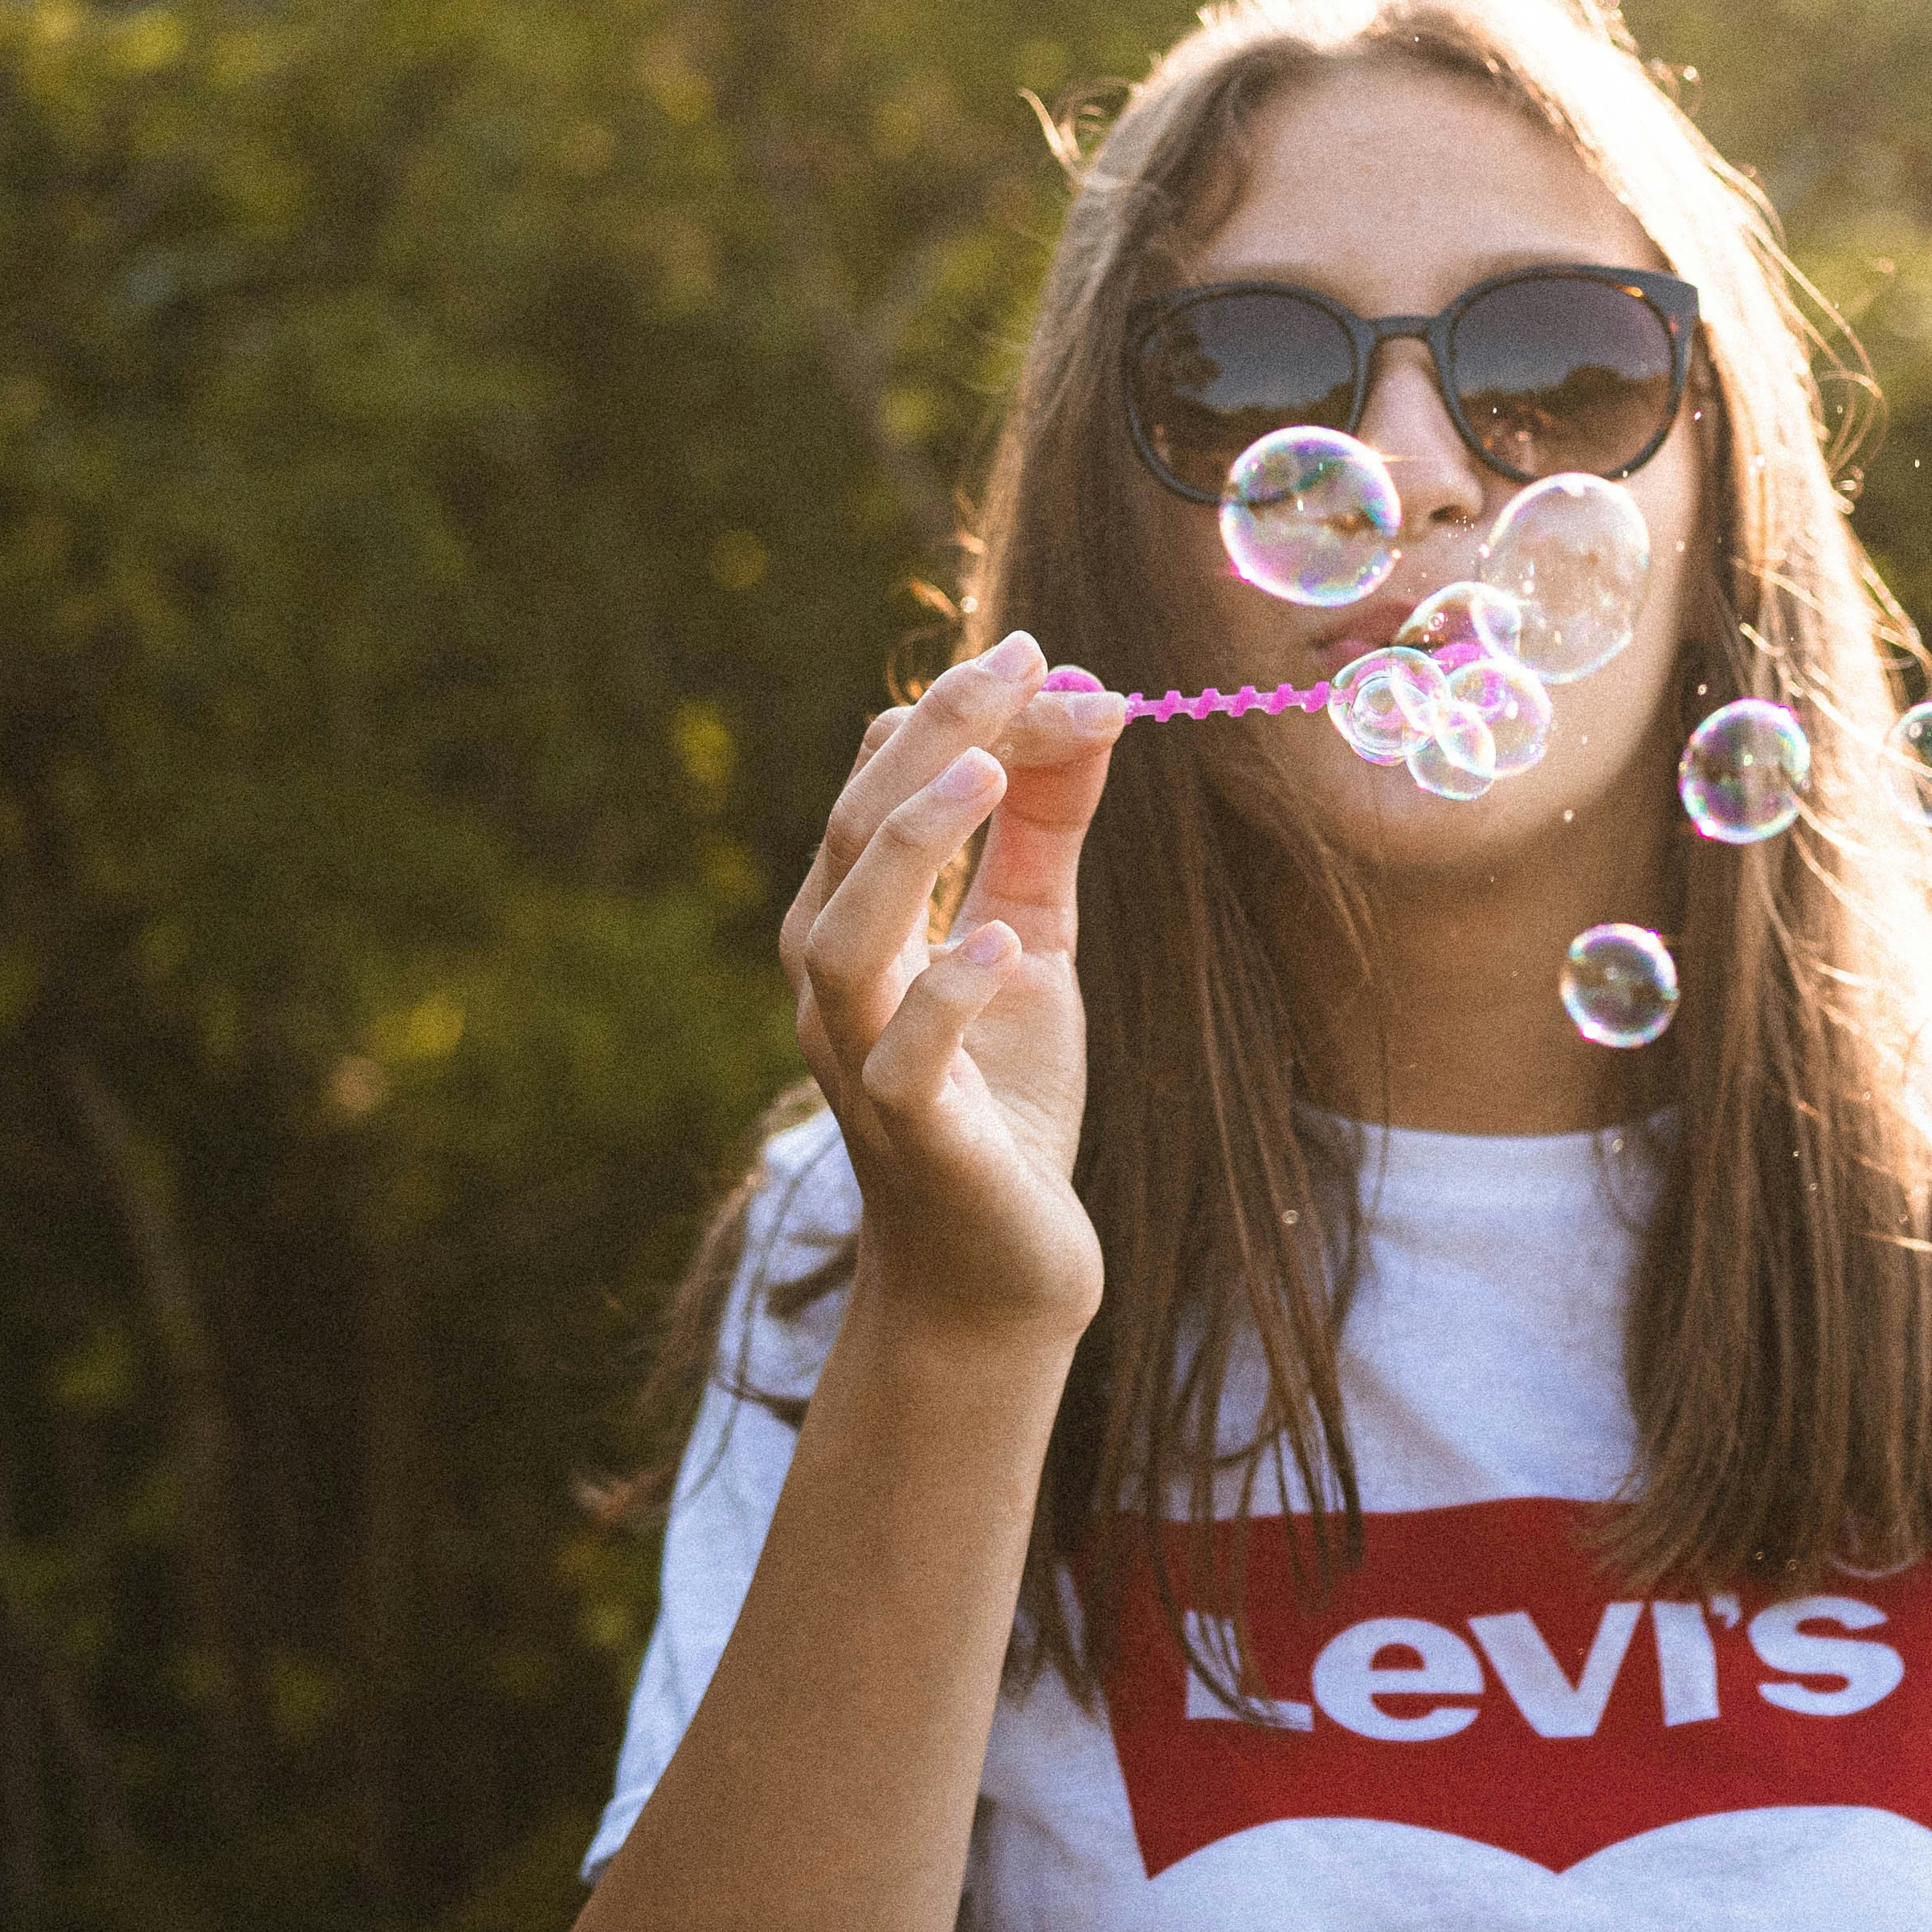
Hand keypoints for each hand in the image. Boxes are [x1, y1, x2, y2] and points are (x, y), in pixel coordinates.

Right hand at [779, 632, 1126, 1345]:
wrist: (998, 1275)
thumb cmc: (1003, 1098)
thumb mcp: (1031, 942)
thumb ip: (1047, 830)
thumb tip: (1092, 700)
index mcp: (858, 923)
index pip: (878, 786)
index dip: (957, 714)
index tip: (1046, 656)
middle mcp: (838, 984)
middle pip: (851, 834)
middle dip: (932, 736)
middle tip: (1019, 661)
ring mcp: (862, 1061)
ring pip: (842, 937)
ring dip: (910, 843)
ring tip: (987, 766)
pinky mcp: (913, 1139)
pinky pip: (901, 1061)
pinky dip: (945, 996)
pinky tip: (998, 945)